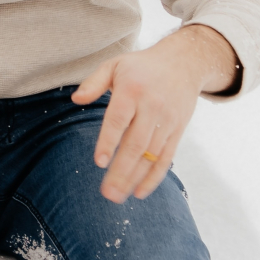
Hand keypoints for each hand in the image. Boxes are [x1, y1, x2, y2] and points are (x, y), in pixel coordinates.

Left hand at [72, 24, 236, 203]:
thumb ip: (93, 82)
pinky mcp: (178, 130)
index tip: (100, 163)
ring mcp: (167, 121)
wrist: (184, 62)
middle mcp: (152, 107)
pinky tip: (140, 192)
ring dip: (135, 178)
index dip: (110, 141)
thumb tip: (75, 99)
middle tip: (107, 193)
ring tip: (118, 197)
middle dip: (121, 171)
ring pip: (151, 155)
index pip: (119, 120)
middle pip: (136, 144)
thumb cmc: (140, 67)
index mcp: (132, 90)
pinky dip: (154, 177)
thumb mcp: (114, 65)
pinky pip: (166, 157)